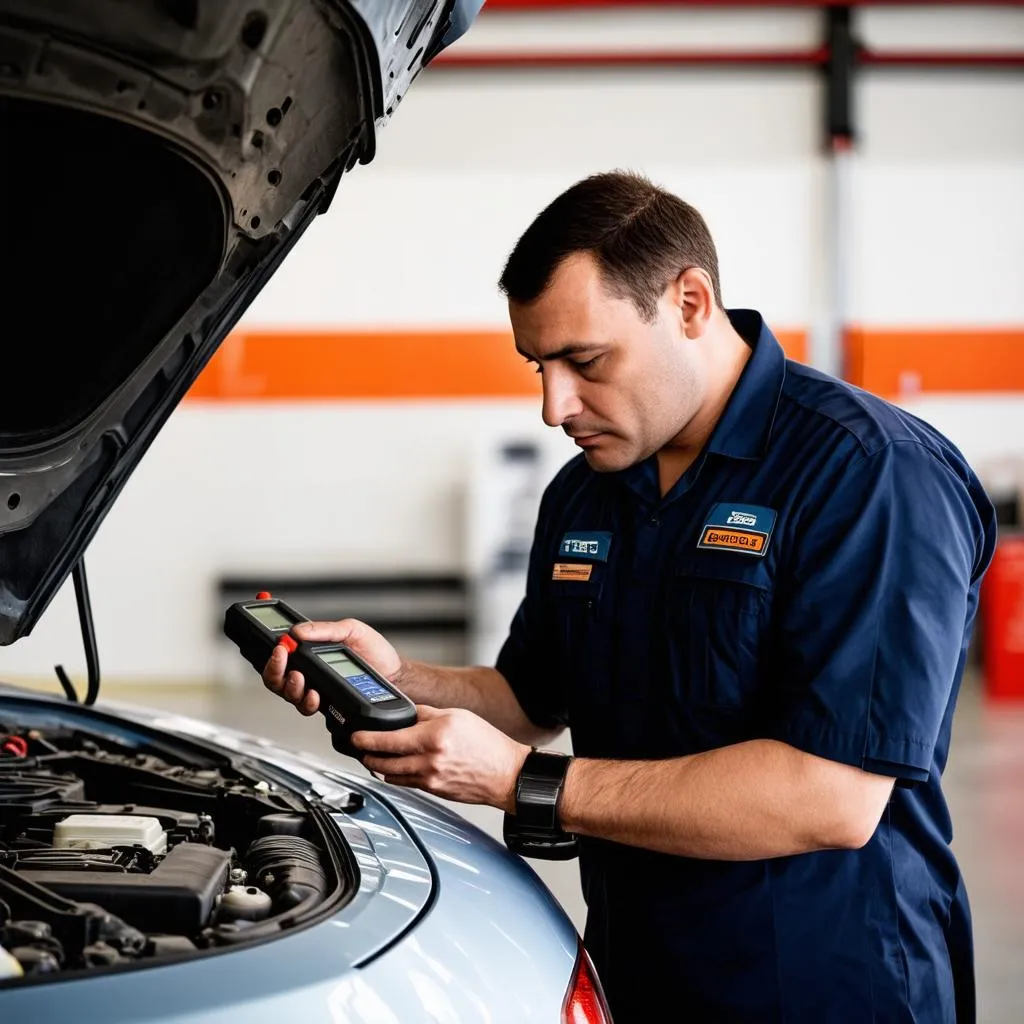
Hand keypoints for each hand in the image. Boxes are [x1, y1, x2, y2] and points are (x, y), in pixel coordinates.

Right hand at [261, 618, 400, 715]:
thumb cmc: (375, 651)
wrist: (395, 674)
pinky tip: (314, 694)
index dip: (268, 651)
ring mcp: (315, 689)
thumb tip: (297, 631)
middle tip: (281, 658)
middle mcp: (308, 672)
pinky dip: (307, 701)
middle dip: (273, 669)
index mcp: (310, 652)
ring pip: (288, 694)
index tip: (275, 644)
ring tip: (298, 677)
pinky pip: (307, 707)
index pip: (279, 654)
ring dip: (289, 686)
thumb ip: (324, 629)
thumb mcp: (351, 630)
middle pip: (276, 677)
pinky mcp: (326, 704)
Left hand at [354, 706, 530, 812]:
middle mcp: (430, 759)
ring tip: (376, 756)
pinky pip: (404, 784)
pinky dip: (396, 775)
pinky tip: (397, 767)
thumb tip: (404, 713)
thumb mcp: (457, 716)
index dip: (366, 738)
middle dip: (367, 754)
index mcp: (434, 736)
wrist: (506, 774)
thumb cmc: (487, 744)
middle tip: (361, 747)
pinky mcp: (433, 791)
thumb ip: (426, 714)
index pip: (389, 739)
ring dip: (379, 765)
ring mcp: (430, 778)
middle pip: (383, 760)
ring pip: (390, 774)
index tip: (355, 735)